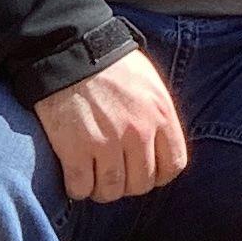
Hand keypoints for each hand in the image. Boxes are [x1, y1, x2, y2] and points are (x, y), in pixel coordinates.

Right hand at [33, 46, 188, 200]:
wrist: (68, 50)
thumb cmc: (109, 64)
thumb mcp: (149, 83)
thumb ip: (158, 115)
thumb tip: (161, 147)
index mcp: (160, 114)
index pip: (173, 165)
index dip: (158, 175)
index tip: (144, 171)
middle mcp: (138, 133)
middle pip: (141, 184)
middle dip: (128, 184)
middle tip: (114, 175)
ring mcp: (106, 143)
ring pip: (111, 191)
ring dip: (102, 190)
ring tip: (94, 179)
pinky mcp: (74, 149)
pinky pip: (81, 187)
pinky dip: (77, 188)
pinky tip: (75, 177)